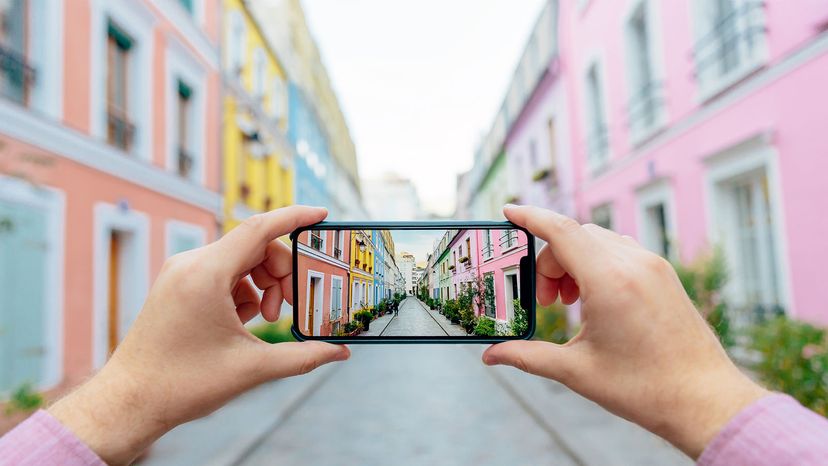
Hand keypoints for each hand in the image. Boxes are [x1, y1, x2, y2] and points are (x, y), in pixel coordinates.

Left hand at [48, 206, 349, 464]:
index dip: (294, 217)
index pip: (259, 229)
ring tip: (266, 319)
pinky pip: (222, 273)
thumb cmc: (183, 383)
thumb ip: (302, 356)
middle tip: (290, 307)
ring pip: (239, 259)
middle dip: (282, 272)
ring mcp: (181, 273)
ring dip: (263, 283)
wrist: (130, 401)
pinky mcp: (177, 285)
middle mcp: (190, 264)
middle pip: (254, 246)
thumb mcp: (252, 368)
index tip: (322, 214)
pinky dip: (242, 290)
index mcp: (206, 275)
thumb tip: (339, 352)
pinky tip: (243, 321)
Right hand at [483, 205, 767, 458]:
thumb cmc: (644, 388)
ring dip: (573, 261)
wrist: (705, 400)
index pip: (561, 231)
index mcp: (609, 281)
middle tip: (545, 301)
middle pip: (575, 237)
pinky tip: (594, 300)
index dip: (530, 217)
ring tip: (569, 303)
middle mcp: (633, 264)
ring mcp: (653, 266)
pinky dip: (596, 264)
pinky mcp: (664, 275)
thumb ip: (528, 357)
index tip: (508, 212)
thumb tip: (491, 356)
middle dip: (549, 260)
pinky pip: (619, 251)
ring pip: (597, 241)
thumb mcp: (577, 371)